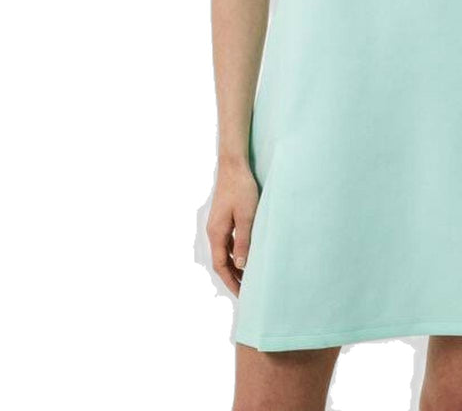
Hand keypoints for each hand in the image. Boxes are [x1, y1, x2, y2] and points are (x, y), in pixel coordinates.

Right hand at [206, 161, 259, 295]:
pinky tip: (244, 255)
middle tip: (246, 291)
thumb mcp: (247, 216)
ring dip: (234, 266)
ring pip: (224, 252)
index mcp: (217, 233)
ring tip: (247, 277)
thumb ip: (243, 241)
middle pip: (220, 261)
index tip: (242, 294)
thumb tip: (240, 266)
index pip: (221, 265)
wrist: (233, 165)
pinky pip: (227, 242)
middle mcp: (214, 231)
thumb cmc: (241, 189)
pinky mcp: (223, 217)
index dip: (231, 281)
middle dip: (232, 277)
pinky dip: (235, 253)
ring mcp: (217, 224)